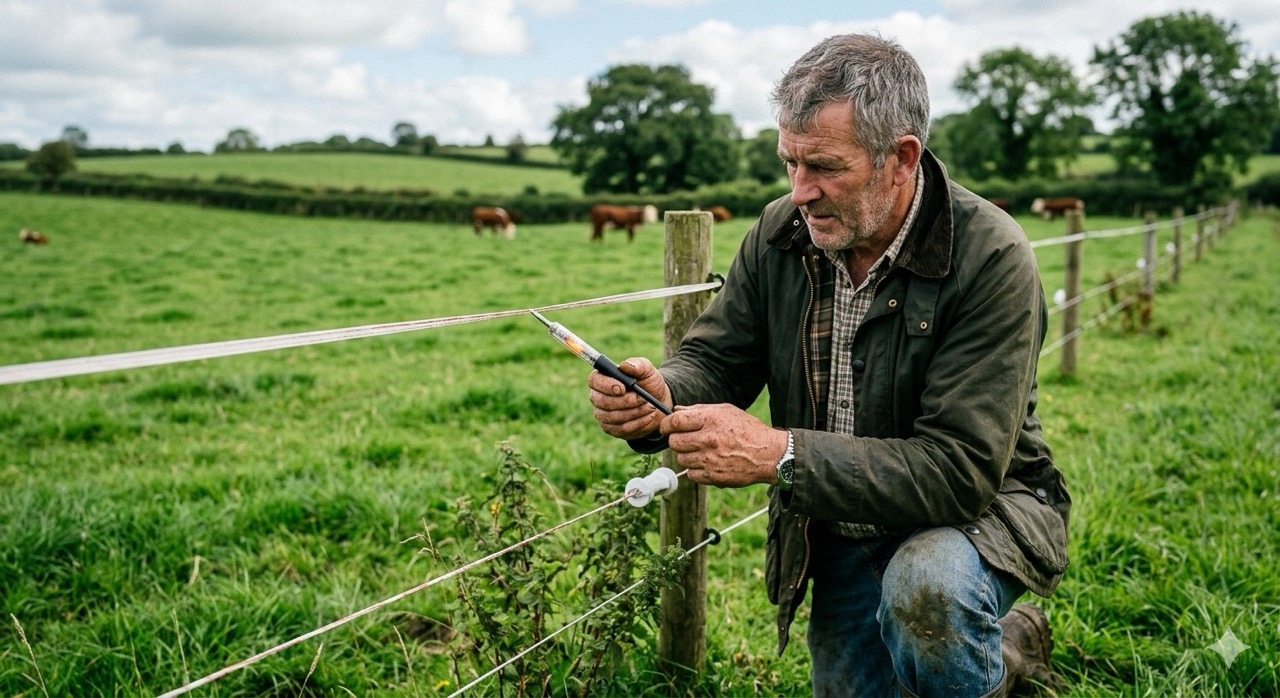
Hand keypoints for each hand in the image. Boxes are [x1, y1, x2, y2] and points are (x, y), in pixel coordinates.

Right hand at [588, 357, 671, 439]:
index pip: (594, 380)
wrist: (658, 402)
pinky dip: (638, 423)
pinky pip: (621, 428)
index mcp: (602, 378)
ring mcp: (602, 414)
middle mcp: (598, 396)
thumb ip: (638, 365)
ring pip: (612, 416)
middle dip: (625, 401)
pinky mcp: (611, 429)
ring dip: (634, 412)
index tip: (623, 388)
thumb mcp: (648, 370)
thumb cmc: (649, 383)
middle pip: (601, 401)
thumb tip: (624, 366)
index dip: (606, 385)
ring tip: (650, 406)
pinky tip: (649, 416)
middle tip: (643, 398)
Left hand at [661, 404, 787, 487]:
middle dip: (677, 440)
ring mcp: (710, 459)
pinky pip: (691, 474)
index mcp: (710, 420)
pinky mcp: (713, 476)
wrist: (768, 454)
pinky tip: (707, 463)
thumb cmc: (747, 430)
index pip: (675, 422)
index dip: (666, 424)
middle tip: (686, 440)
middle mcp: (708, 439)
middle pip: (674, 442)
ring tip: (702, 451)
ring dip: (687, 455)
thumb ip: (699, 410)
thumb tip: (676, 411)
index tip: (667, 427)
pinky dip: (695, 469)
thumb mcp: (726, 411)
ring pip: (681, 459)